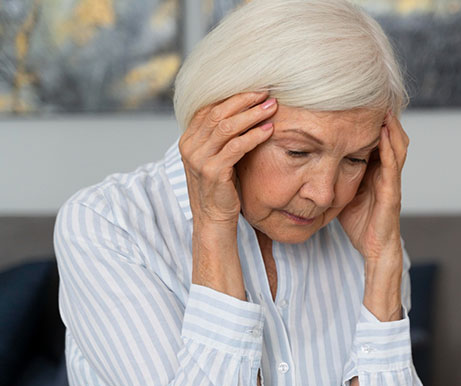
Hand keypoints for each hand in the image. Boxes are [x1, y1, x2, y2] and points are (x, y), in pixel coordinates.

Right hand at [179, 92, 277, 229]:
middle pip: (218, 113)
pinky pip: (236, 147)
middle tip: (266, 94)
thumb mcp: (216, 158)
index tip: (255, 90)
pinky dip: (254, 136)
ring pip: (227, 127)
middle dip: (244, 101)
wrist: (213, 219)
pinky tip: (269, 130)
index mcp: (188, 140)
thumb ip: (220, 137)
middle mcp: (190, 146)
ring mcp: (199, 159)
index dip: (233, 97)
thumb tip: (243, 111)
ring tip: (271, 108)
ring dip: (252, 115)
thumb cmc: (220, 187)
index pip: (209, 109)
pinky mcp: (213, 172)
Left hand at [338, 112, 408, 263]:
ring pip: (397, 147)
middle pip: (392, 138)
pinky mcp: (391, 194)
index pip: (377, 140)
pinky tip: (383, 134)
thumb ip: (337, 174)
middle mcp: (387, 173)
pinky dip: (389, 148)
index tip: (361, 101)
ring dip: (391, 127)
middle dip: (386, 117)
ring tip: (384, 108)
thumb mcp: (344, 191)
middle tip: (376, 97)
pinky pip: (392, 167)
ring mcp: (391, 182)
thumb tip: (314, 158)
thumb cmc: (360, 222)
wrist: (374, 248)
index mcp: (376, 171)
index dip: (372, 121)